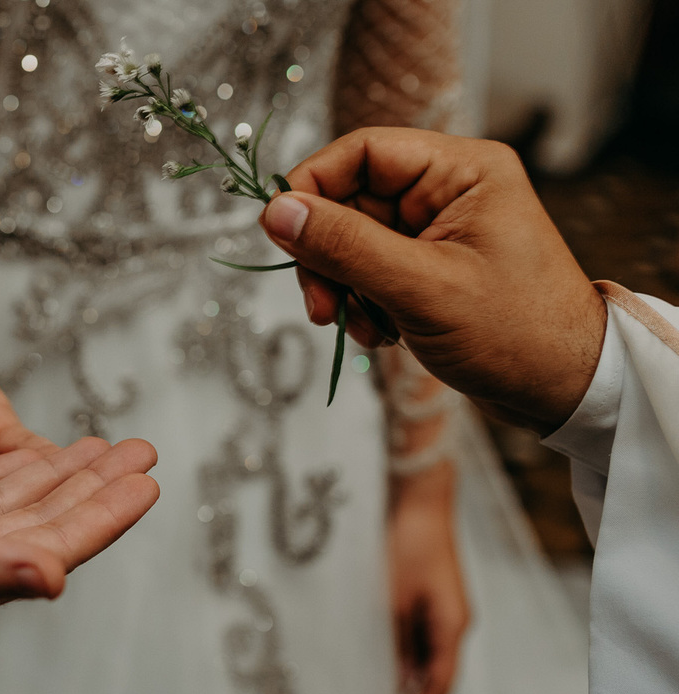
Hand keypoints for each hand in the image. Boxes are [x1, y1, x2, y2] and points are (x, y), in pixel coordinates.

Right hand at [0, 437, 158, 680]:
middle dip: (91, 484)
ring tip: (97, 445)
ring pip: (3, 501)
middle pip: (36, 517)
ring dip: (52, 474)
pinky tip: (23, 457)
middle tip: (140, 449)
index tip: (148, 480)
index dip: (101, 514)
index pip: (48, 545)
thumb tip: (59, 575)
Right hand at [259, 128, 606, 434]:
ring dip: (343, 289)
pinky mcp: (429, 269)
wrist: (566, 391)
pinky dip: (361, 305)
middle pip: (349, 202)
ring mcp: (437, 232)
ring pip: (352, 243)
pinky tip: (382, 335)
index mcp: (462, 171)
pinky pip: (368, 273)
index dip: (312, 187)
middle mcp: (448, 192)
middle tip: (322, 307)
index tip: (280, 232)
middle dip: (327, 257)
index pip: (361, 152)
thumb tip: (277, 212)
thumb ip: (344, 246)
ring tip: (364, 328)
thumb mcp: (420, 287)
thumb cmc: (517, 333)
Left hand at [387, 464, 469, 693]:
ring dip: (407, 682)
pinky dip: (403, 657)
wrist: (418, 502)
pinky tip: (381, 667)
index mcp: (452, 626)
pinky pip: (420, 639)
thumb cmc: (406, 545)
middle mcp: (454, 623)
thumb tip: (396, 682)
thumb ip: (395, 641)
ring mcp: (445, 611)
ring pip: (428, 659)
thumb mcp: (392, 598)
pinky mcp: (432, 600)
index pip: (440, 684)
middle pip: (437, 676)